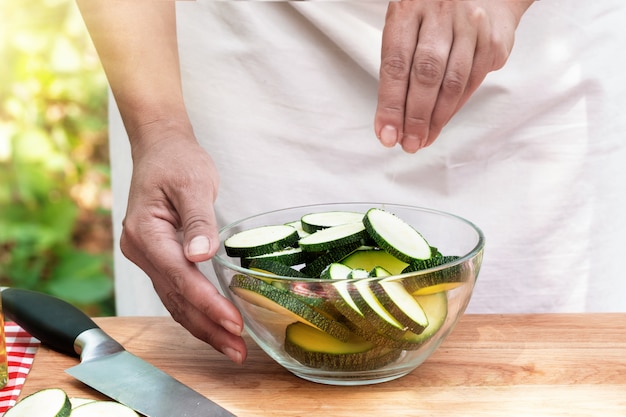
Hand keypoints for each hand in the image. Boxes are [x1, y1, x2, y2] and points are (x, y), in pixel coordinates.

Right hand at [119, 121, 246, 363]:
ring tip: (232, 348)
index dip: (207, 303)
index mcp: (145, 232)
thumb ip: (198, 220)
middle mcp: (141, 250)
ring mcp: (147, 257)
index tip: (233, 323)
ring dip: (203, 327)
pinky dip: (196, 311)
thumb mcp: (193, 183)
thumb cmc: (177, 160)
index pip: (179, 276)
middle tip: (238, 350)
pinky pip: (176, 291)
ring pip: (175, 300)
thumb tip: (202, 255)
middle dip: (208, 326)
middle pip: (176, 297)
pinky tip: (215, 326)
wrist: (161, 149)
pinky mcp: (158, 258)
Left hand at [375, 0, 532, 152]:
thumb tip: (391, 120)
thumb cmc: (433, 16)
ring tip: (423, 139)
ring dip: (436, 118)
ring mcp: (470, 25)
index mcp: (408, 9)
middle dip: (414, 116)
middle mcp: (440, 13)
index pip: (395, 64)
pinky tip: (442, 120)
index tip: (386, 133)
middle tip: (408, 143)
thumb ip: (398, 67)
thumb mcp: (407, 26)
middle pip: (425, 75)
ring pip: (452, 82)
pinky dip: (455, 107)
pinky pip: (472, 82)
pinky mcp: (493, 40)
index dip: (390, 104)